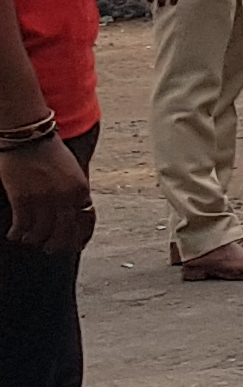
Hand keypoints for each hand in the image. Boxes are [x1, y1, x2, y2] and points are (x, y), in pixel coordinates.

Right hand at [0, 139, 87, 253]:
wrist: (28, 136)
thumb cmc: (48, 151)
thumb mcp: (71, 171)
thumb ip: (72, 192)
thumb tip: (69, 215)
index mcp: (81, 189)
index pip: (85, 222)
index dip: (79, 238)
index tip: (74, 246)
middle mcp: (65, 197)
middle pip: (64, 233)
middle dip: (57, 245)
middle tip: (50, 250)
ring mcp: (44, 199)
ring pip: (41, 233)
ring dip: (34, 240)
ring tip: (29, 240)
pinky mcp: (22, 199)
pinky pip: (22, 225)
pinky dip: (18, 233)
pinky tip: (14, 234)